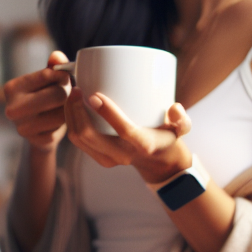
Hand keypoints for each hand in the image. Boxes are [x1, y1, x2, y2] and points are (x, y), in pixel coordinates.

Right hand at [4, 50, 73, 152]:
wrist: (38, 130)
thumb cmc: (42, 97)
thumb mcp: (44, 80)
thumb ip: (52, 67)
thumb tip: (57, 56)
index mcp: (11, 88)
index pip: (47, 75)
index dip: (63, 75)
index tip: (66, 78)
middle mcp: (12, 109)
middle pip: (57, 95)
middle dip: (68, 92)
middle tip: (70, 92)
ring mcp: (24, 128)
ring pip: (63, 112)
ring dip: (69, 108)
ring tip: (65, 106)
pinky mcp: (38, 141)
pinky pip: (64, 127)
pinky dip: (67, 122)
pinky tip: (61, 120)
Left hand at [65, 87, 192, 182]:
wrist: (156, 162)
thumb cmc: (166, 136)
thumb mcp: (180, 129)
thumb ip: (182, 119)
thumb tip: (175, 108)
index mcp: (142, 145)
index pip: (124, 130)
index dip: (108, 112)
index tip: (95, 94)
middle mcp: (121, 156)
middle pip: (89, 135)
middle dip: (76, 111)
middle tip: (75, 88)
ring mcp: (106, 159)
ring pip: (78, 138)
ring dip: (69, 115)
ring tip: (71, 94)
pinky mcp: (97, 156)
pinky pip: (77, 140)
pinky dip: (70, 122)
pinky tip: (70, 105)